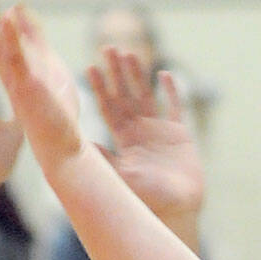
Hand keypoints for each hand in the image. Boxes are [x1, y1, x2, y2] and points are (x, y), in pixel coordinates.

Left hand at [87, 50, 203, 226]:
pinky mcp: (180, 135)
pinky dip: (170, 91)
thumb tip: (80, 141)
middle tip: (107, 48)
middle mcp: (139, 133)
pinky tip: (164, 74)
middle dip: (116, 73)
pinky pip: (175, 107)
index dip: (99, 88)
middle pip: (125, 96)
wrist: (178, 211)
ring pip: (147, 96)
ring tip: (130, 53)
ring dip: (138, 75)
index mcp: (123, 141)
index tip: (89, 67)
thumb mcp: (121, 176)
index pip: (107, 108)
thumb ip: (103, 158)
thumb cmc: (147, 200)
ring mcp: (159, 132)